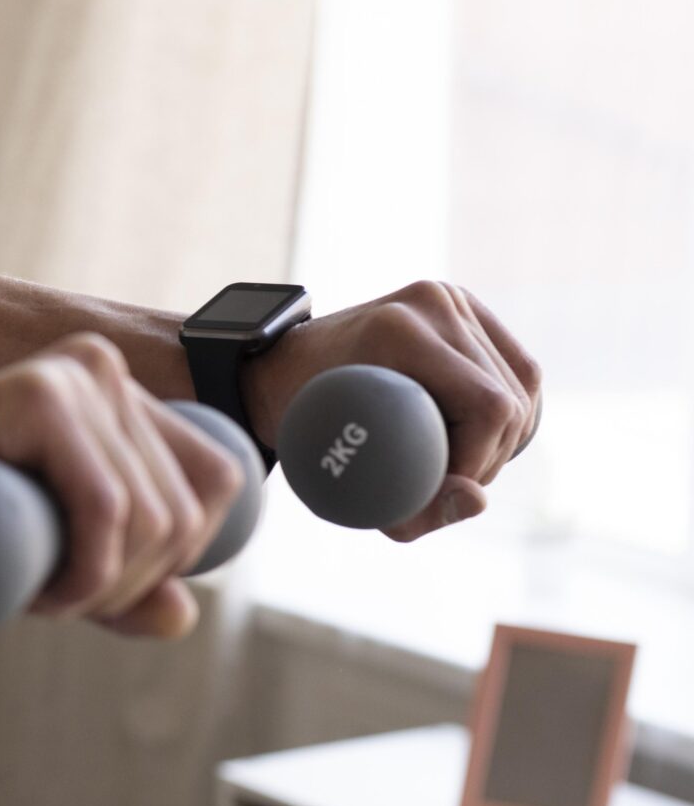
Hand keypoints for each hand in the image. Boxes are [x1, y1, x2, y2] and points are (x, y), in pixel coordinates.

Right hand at [0, 333, 250, 638]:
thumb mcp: (44, 560)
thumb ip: (117, 583)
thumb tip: (185, 613)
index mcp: (119, 394)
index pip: (216, 484)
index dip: (171, 562)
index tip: (94, 591)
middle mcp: (104, 369)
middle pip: (186, 513)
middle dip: (130, 588)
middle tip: (50, 603)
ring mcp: (71, 374)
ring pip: (153, 517)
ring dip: (104, 590)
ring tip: (33, 597)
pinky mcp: (36, 392)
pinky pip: (108, 505)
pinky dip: (88, 573)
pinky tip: (40, 593)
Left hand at [243, 281, 540, 542]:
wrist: (281, 368)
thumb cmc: (302, 424)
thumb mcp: (339, 478)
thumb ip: (413, 508)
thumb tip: (479, 501)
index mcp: (399, 330)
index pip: (489, 408)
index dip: (481, 462)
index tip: (443, 490)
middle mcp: (432, 302)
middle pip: (510, 400)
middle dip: (489, 456)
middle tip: (447, 483)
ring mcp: (450, 297)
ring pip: (523, 383)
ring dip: (502, 437)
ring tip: (455, 459)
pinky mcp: (464, 305)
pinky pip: (520, 368)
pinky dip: (510, 410)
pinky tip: (478, 434)